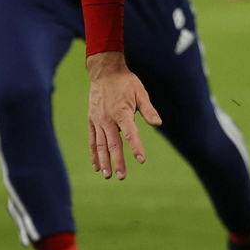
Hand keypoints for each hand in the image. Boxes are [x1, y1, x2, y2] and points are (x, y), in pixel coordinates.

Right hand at [86, 51, 161, 179]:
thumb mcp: (140, 93)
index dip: (136, 147)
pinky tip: (97, 165)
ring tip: (108, 175)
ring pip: (100, 145)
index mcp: (121, 112)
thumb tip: (158, 123)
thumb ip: (148, 110)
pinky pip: (92, 140)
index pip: (130, 133)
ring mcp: (97, 121)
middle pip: (113, 144)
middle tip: (122, 176)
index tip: (141, 159)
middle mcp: (107, 119)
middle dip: (117, 161)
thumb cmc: (126, 83)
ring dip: (104, 161)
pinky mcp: (91, 121)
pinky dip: (94, 153)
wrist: (105, 73)